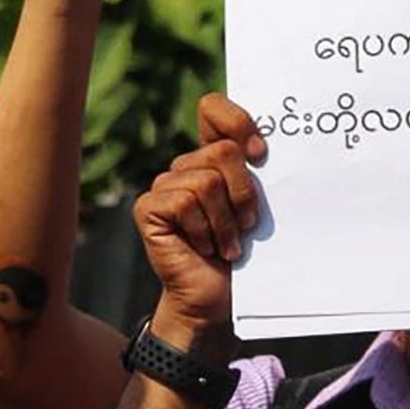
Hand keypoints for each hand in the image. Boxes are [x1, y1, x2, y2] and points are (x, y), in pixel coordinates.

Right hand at [132, 96, 262, 337]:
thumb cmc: (244, 256)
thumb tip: (260, 150)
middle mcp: (185, 166)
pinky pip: (184, 201)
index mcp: (212, 158)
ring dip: (226, 222)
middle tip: (247, 226)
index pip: (213, 108)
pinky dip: (205, 230)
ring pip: (206, 180)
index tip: (261, 155)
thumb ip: (255, 175)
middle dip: (244, 193)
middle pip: (222, 151)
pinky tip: (204, 248)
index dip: (237, 121)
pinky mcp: (149, 207)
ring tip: (228, 245)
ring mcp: (163, 185)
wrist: (216, 300)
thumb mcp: (257, 209)